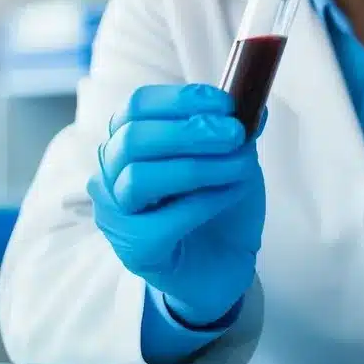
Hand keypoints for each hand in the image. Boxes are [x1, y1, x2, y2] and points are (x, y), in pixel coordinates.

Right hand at [87, 84, 265, 327]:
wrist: (224, 264)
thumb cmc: (219, 205)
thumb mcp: (232, 158)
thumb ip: (234, 131)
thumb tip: (253, 102)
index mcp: (130, 141)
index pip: (137, 107)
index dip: (180, 99)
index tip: (225, 103)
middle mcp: (111, 174)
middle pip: (133, 139)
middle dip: (189, 131)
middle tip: (235, 133)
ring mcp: (116, 214)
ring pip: (139, 177)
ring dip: (197, 166)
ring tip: (239, 167)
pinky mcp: (134, 250)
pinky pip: (161, 220)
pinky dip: (202, 202)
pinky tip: (229, 195)